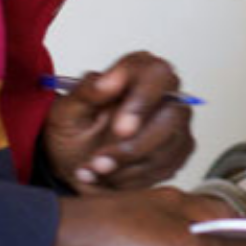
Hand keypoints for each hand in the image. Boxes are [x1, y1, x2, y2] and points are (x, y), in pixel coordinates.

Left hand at [42, 51, 194, 190]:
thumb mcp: (66, 111)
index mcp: (139, 70)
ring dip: (127, 163)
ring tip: (95, 168)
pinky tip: (112, 175)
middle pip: (171, 113)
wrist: (76, 165)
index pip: (156, 74)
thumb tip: (106, 82)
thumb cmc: (74, 133)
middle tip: (100, 159)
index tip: (119, 126)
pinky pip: (167, 166)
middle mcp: (164, 91)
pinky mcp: (179, 149)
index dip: (141, 100)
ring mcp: (176, 121)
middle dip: (134, 143)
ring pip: (168, 144)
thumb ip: (85, 92)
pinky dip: (134, 176)